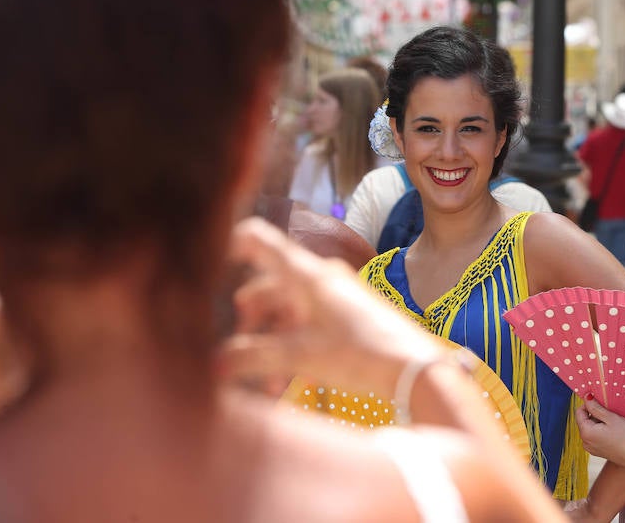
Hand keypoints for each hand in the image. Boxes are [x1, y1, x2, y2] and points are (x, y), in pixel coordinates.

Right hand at [217, 217, 440, 394]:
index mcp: (307, 275)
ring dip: (272, 342)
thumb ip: (252, 358)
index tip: (209, 263)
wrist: (415, 369)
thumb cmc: (360, 355)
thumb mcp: (300, 357)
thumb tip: (214, 364)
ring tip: (266, 382)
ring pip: (290, 310)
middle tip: (238, 350)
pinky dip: (294, 347)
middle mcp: (322, 278)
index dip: (232, 246)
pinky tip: (286, 382)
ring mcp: (338, 295)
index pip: (261, 241)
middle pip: (270, 284)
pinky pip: (311, 324)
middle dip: (250, 318)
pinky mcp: (350, 316)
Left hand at [575, 399, 624, 470]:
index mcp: (586, 433)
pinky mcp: (599, 452)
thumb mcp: (611, 418)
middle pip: (585, 421)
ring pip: (590, 429)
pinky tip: (614, 433)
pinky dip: (602, 432)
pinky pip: (595, 437)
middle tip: (610, 414)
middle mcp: (585, 442)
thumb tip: (585, 398)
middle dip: (595, 415)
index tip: (601, 402)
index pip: (579, 412)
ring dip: (599, 423)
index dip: (589, 404)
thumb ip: (595, 407)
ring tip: (614, 424)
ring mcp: (592, 449)